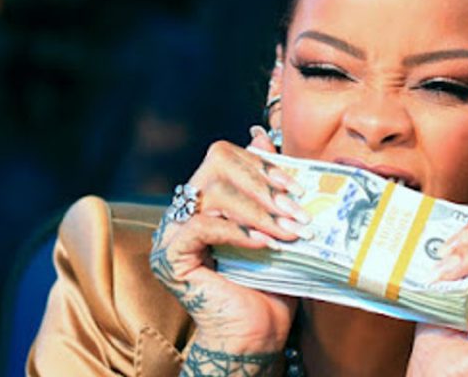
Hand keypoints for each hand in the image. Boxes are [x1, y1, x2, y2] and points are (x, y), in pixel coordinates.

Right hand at [150, 127, 309, 355]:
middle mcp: (185, 208)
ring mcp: (173, 231)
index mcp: (207, 197)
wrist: (257, 332)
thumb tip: (263, 136)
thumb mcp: (276, 224)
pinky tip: (263, 244)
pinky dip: (236, 230)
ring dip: (258, 211)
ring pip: (212, 193)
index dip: (262, 164)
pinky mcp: (171, 256)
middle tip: (296, 212)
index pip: (226, 156)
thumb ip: (268, 183)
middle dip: (263, 185)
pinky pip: (201, 225)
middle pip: (216, 164)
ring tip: (288, 232)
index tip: (296, 186)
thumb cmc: (269, 280)